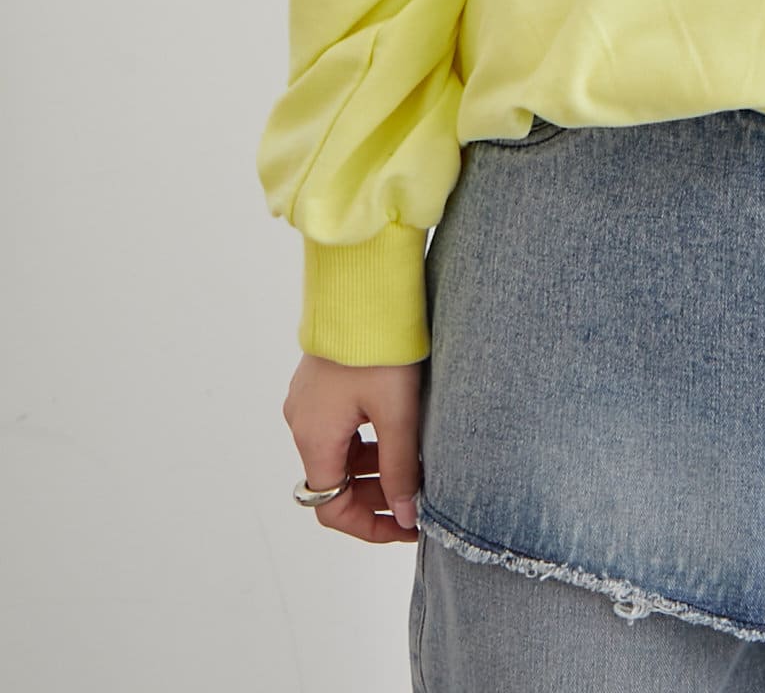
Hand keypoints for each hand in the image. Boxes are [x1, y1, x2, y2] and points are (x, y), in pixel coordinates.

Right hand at [282, 352, 423, 542]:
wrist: (364, 285)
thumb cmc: (380, 346)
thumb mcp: (399, 412)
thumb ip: (401, 468)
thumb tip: (405, 514)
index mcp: (314, 436)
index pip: (330, 507)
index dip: (368, 525)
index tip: (406, 525)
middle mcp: (302, 422)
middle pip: (334, 481)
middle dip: (375, 496)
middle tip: (416, 497)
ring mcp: (308, 400)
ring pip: (338, 452)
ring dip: (372, 467)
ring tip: (413, 464)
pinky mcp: (320, 381)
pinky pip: (339, 426)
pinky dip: (365, 440)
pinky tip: (397, 431)